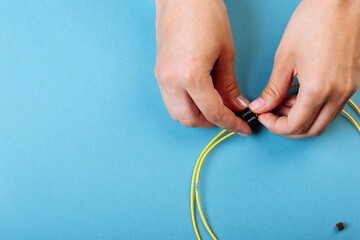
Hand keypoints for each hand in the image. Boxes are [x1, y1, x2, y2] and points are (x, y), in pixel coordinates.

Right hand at [154, 0, 251, 135]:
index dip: (230, 123)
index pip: (212, 112)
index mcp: (191, 76)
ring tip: (214, 108)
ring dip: (197, 117)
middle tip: (229, 117)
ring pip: (177, 114)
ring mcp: (162, 78)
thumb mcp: (226, 53)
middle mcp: (172, 81)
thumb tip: (235, 105)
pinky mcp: (159, 73)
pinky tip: (199, 98)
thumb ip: (229, 85)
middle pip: (190, 120)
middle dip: (212, 123)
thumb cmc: (206, 16)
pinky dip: (186, 106)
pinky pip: (170, 101)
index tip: (242, 128)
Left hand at [249, 0, 359, 137]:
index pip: (295, 126)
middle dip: (287, 127)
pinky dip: (312, 108)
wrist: (340, 3)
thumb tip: (261, 106)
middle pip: (311, 130)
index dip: (275, 126)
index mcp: (319, 90)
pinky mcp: (350, 83)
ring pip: (322, 121)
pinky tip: (297, 95)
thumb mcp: (285, 59)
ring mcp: (347, 90)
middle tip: (270, 113)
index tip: (262, 116)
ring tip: (282, 101)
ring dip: (300, 118)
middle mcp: (338, 94)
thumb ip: (273, 89)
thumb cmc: (312, 23)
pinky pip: (330, 108)